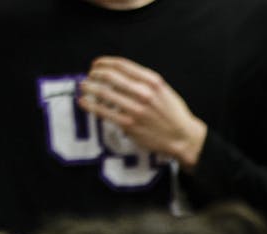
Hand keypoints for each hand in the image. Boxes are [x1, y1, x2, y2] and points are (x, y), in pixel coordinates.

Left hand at [77, 56, 207, 168]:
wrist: (182, 138)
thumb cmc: (173, 114)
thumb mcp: (164, 90)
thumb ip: (144, 81)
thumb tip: (120, 75)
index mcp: (152, 81)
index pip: (122, 65)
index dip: (105, 62)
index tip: (97, 64)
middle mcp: (144, 93)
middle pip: (110, 76)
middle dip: (95, 74)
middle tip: (89, 76)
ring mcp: (136, 109)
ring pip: (104, 93)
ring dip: (89, 87)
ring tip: (84, 87)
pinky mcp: (130, 125)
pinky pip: (104, 112)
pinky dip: (90, 106)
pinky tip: (84, 102)